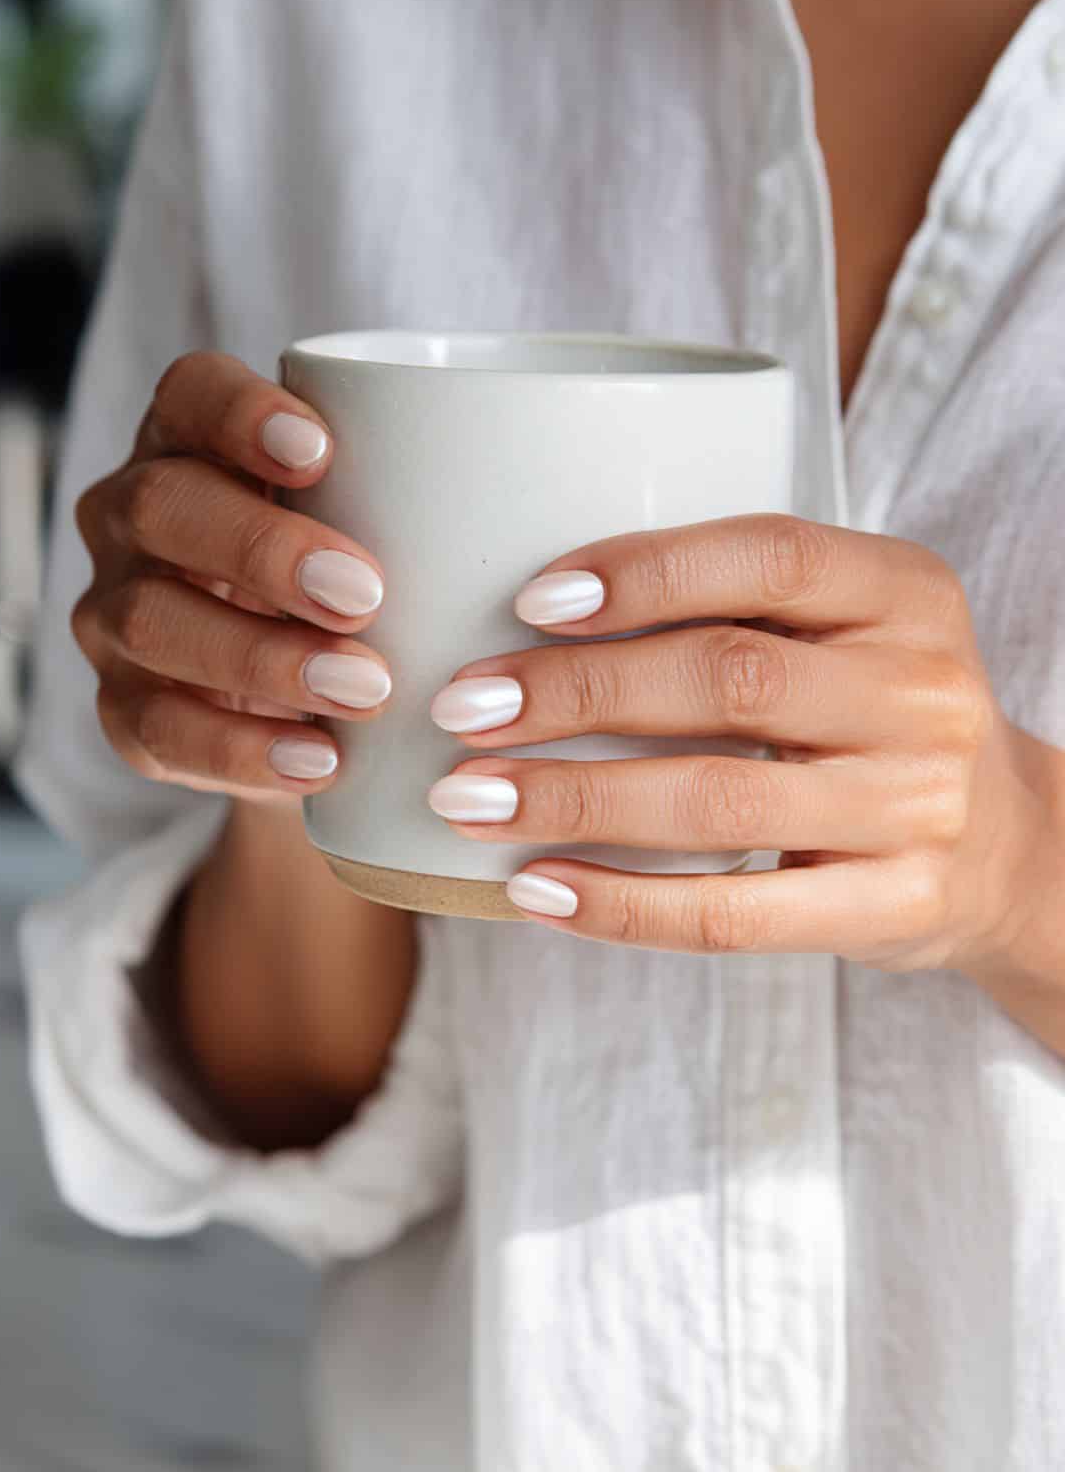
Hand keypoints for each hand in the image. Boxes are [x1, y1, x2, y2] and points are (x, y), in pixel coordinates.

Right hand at [73, 352, 391, 800]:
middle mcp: (132, 517)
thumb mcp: (390, 533)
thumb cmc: (362, 593)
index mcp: (191, 442)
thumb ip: (424, 502)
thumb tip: (553, 488)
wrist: (311, 717)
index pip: (191, 394)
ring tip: (364, 688)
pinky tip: (320, 759)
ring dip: (263, 656)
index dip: (242, 414)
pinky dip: (242, 750)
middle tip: (366, 595)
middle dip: (264, 549)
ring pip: (153, 620)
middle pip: (163, 506)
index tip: (322, 452)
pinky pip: (159, 728)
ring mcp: (114, 614)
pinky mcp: (121, 709)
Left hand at [425, 514, 1063, 979]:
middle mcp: (921, 692)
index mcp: (905, 592)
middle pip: (728, 680)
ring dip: (574, 800)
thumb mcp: (851, 628)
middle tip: (462, 708)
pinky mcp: (893, 906)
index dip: (644, 573)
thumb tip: (524, 615)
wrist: (1008, 846)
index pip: (770, 558)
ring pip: (720, 800)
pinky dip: (620, 904)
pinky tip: (536, 889)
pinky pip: (736, 914)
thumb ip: (737, 605)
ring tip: (467, 798)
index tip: (531, 601)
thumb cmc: (875, 715)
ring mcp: (915, 806)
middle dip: (576, 692)